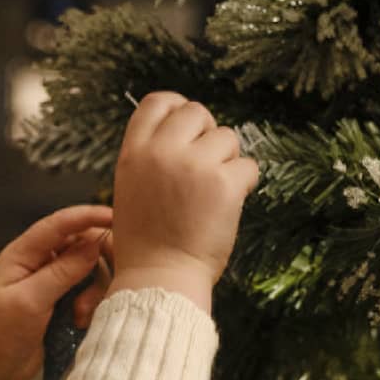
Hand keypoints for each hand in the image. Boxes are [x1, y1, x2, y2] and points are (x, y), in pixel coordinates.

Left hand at [0, 203, 115, 379]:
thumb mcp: (29, 301)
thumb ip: (62, 272)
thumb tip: (93, 243)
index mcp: (23, 254)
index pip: (60, 224)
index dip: (89, 215)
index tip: (117, 218)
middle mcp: (38, 263)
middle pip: (83, 244)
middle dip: (98, 263)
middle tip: (104, 284)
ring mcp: (50, 284)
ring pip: (89, 271)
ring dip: (92, 291)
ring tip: (79, 315)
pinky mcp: (59, 304)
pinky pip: (87, 294)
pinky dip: (90, 306)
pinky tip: (78, 323)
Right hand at [110, 92, 256, 288]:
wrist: (160, 277)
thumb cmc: (146, 242)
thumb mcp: (131, 190)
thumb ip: (152, 158)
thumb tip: (185, 134)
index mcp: (133, 154)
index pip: (157, 102)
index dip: (177, 107)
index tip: (188, 126)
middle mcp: (161, 153)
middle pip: (196, 111)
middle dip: (207, 133)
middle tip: (205, 164)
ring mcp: (193, 165)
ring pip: (227, 138)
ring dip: (226, 161)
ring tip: (210, 194)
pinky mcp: (224, 182)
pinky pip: (248, 166)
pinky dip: (244, 184)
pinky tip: (227, 205)